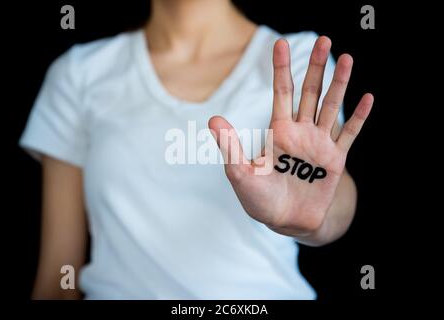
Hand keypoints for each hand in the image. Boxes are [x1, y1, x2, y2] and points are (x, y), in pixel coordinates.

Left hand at [208, 36, 373, 237]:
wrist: (286, 222)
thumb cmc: (260, 199)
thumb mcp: (241, 173)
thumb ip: (230, 147)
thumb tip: (213, 119)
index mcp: (279, 131)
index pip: (282, 93)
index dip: (282, 69)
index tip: (281, 44)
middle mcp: (301, 132)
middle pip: (311, 93)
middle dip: (317, 67)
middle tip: (324, 40)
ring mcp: (319, 144)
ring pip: (332, 107)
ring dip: (340, 84)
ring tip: (347, 58)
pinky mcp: (335, 160)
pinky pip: (349, 134)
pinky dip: (358, 117)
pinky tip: (368, 98)